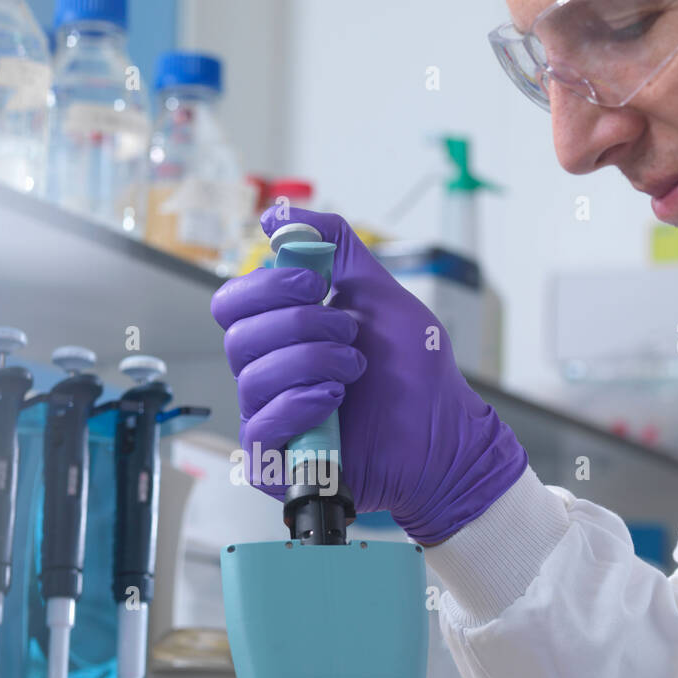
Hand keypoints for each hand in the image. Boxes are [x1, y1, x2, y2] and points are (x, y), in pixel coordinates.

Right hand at [209, 207, 526, 543]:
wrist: (444, 433)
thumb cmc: (415, 373)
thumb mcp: (379, 293)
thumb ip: (334, 247)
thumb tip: (277, 217)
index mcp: (282, 334)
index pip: (233, 302)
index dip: (266, 287)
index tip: (317, 285)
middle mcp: (268, 373)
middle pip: (237, 336)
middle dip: (299, 325)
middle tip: (348, 332)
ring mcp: (270, 416)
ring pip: (252, 377)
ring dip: (312, 362)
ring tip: (355, 370)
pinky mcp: (276, 459)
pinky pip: (261, 424)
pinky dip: (299, 403)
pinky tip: (334, 401)